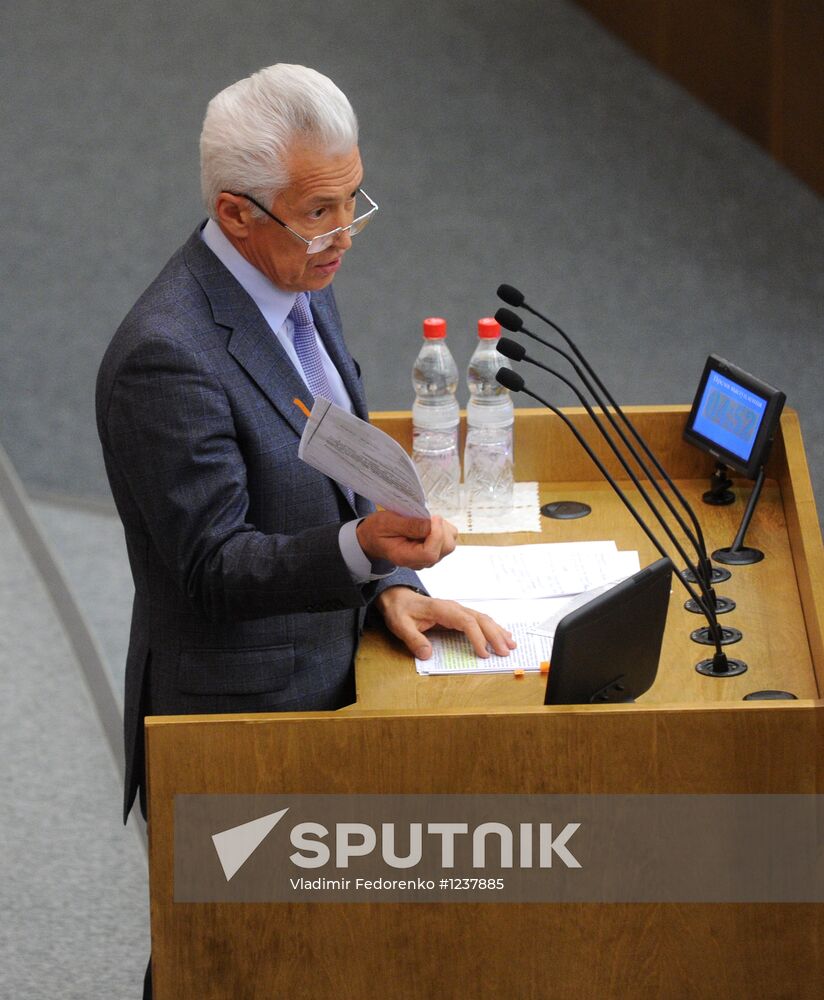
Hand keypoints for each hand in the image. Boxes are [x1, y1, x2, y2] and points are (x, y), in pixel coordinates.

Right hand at [356, 512, 456, 569]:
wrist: (374, 538)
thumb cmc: (378, 530)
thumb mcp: (386, 522)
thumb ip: (407, 525)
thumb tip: (429, 524)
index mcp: (405, 557)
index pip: (430, 553)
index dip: (436, 535)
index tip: (431, 518)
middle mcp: (420, 562)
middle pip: (444, 548)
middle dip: (441, 529)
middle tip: (426, 517)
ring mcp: (428, 558)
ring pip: (449, 543)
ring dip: (442, 528)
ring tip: (425, 521)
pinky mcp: (434, 551)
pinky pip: (448, 539)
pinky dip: (443, 528)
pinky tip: (428, 525)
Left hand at [375, 586, 516, 659]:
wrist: (398, 598)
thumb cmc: (400, 611)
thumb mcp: (401, 626)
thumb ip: (414, 640)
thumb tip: (427, 655)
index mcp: (442, 609)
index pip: (466, 622)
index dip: (477, 637)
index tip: (483, 653)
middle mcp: (454, 608)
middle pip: (480, 619)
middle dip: (494, 635)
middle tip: (505, 651)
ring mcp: (457, 610)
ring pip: (483, 618)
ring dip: (497, 631)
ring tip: (510, 644)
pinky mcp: (458, 615)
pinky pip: (479, 620)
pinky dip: (492, 628)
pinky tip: (501, 636)